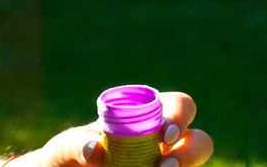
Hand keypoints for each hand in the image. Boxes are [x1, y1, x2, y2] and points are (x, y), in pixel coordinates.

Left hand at [15, 92, 212, 166]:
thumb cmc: (71, 154)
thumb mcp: (67, 146)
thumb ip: (75, 145)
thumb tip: (93, 150)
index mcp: (148, 117)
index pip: (181, 105)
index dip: (180, 116)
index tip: (163, 135)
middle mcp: (164, 144)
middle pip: (199, 140)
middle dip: (191, 150)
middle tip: (166, 165)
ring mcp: (165, 165)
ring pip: (192, 163)